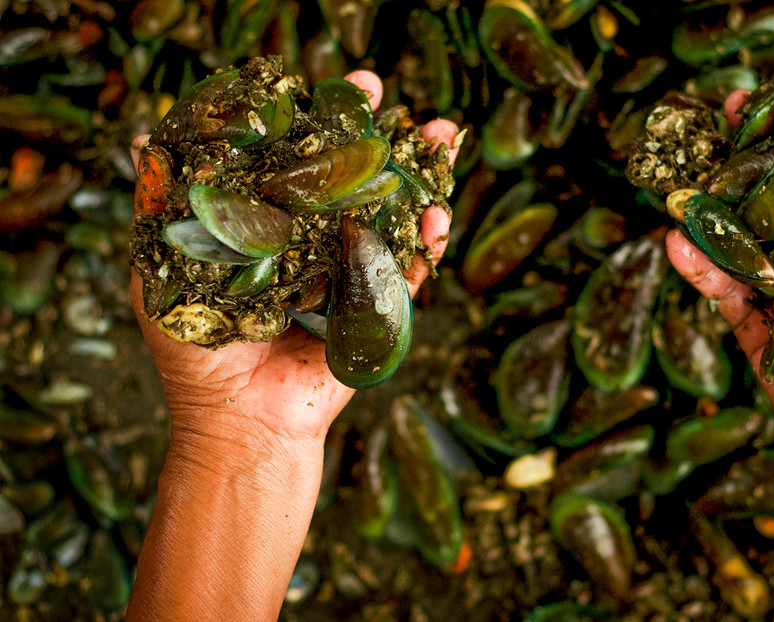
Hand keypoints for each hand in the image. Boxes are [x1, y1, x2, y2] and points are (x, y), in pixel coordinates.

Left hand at [129, 72, 458, 443]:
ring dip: (422, 173)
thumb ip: (163, 211)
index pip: (296, 163)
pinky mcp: (379, 313)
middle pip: (352, 179)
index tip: (328, 85)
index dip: (313, 122)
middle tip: (388, 95)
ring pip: (393, 214)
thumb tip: (147, 139)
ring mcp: (352, 277)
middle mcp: (314, 246)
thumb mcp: (165, 272)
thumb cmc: (195, 355)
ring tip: (444, 134)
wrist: (240, 423)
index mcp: (269, 231)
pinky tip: (439, 212)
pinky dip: (428, 242)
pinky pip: (411, 271)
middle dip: (376, 133)